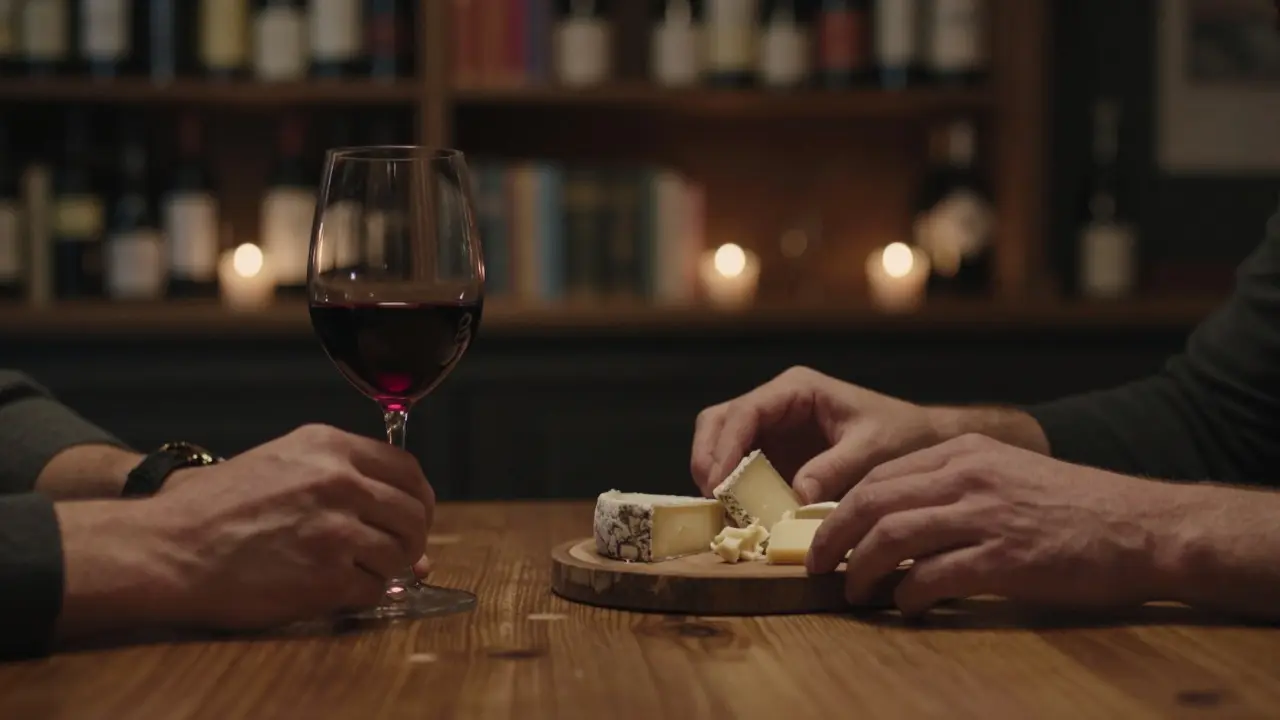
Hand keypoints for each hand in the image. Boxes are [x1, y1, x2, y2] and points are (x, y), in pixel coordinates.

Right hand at [143, 424, 433, 629]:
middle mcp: (340, 481)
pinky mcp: (327, 575)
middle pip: (414, 513)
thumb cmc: (217, 508)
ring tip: (353, 569)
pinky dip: (362, 594)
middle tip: (393, 552)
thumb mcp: (283, 464)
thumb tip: (408, 522)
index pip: (408, 470)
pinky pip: (375, 590)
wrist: (168, 547)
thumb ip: (346, 483)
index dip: (417, 498)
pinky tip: (332, 587)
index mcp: (330, 446)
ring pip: (400, 554)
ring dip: (386, 569)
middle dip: (410, 538)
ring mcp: (336, 529)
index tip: (411, 515)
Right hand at [691, 367, 943, 501]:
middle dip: (708, 458)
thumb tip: (795, 498)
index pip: (745, 412)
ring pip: (720, 443)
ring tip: (722, 512)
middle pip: (718, 422)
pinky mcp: (775, 457)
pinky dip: (733, 491)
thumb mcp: (873, 451)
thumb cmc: (903, 437)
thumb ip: (835, 470)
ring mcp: (772, 431)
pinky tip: (740, 516)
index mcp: (796, 390)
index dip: (725, 446)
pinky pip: (739, 469)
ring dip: (715, 476)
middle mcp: (776, 405)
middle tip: (712, 498)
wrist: (923, 445)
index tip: (720, 484)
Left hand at [808, 434, 1189, 615]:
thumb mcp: (1007, 473)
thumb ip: (954, 487)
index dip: (840, 509)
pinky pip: (934, 576)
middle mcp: (968, 477)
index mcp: (964, 453)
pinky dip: (908, 595)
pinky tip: (906, 606)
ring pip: (892, 537)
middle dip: (833, 537)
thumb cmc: (1075, 506)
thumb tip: (896, 521)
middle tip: (818, 566)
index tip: (822, 535)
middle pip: (872, 502)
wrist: (1143, 525)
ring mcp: (985, 515)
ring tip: (854, 593)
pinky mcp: (1005, 558)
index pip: (878, 476)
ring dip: (862, 569)